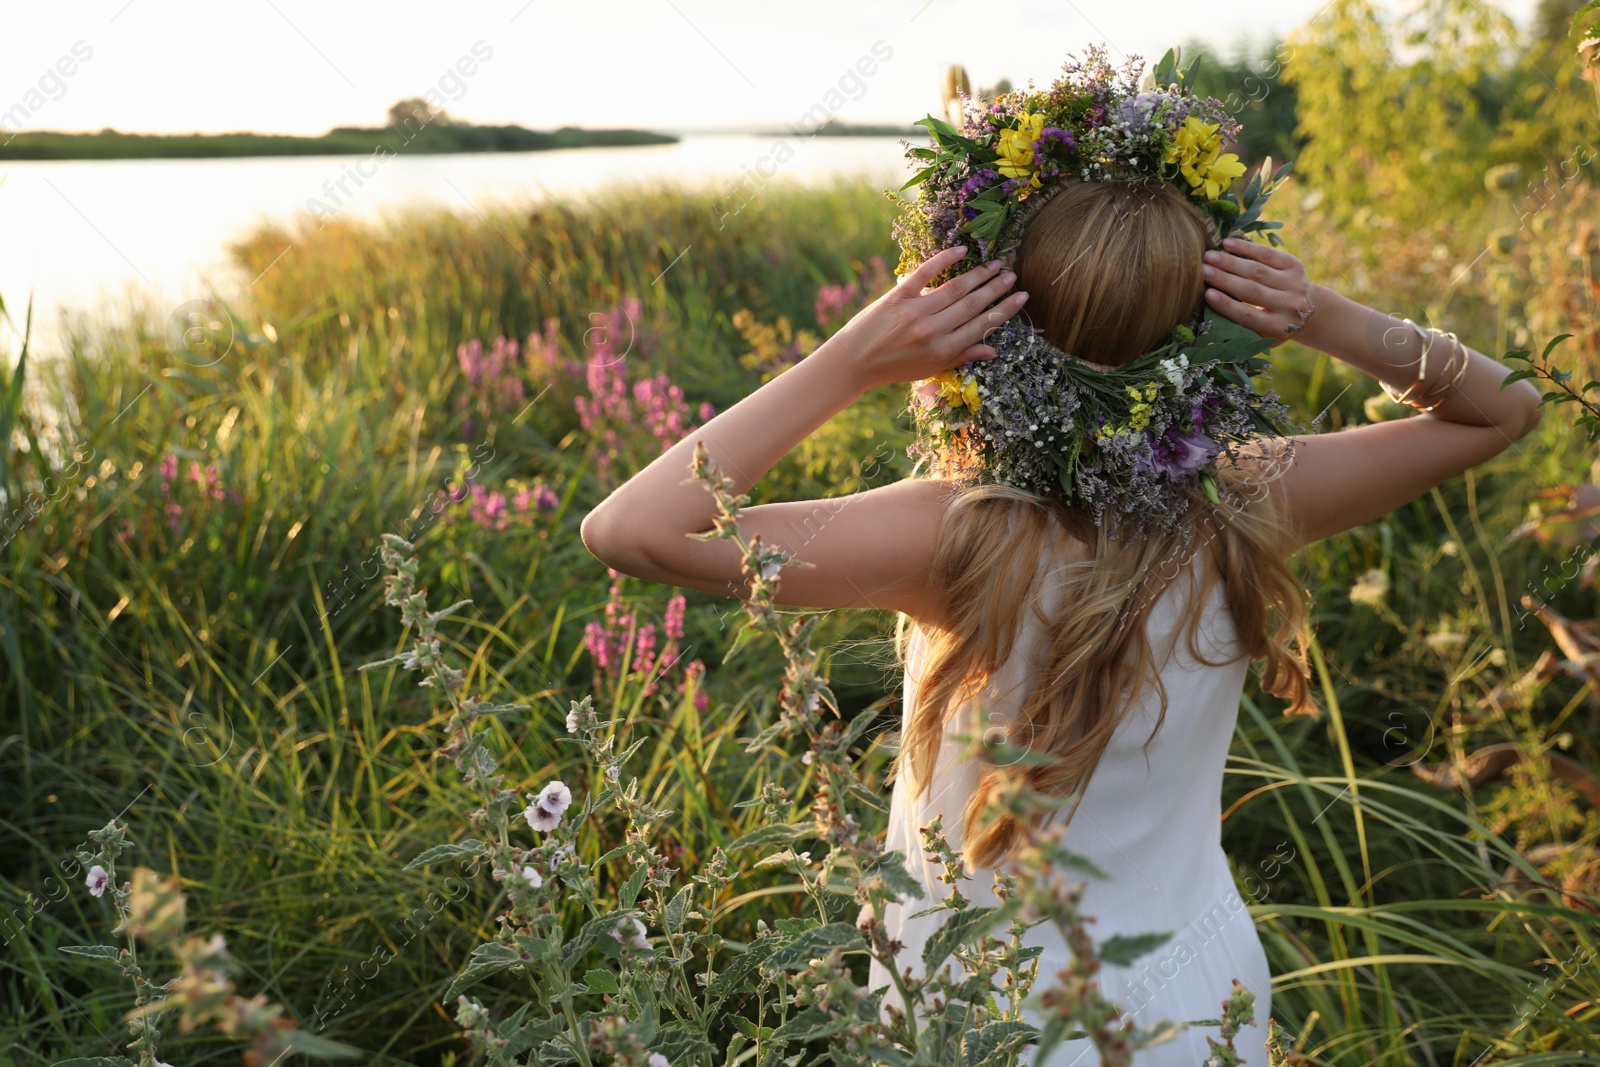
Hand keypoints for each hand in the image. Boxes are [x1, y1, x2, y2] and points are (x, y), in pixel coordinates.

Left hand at [825, 245, 1028, 390]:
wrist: (854, 362)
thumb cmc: (895, 367)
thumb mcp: (931, 368)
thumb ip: (962, 356)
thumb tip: (994, 351)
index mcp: (944, 350)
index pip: (983, 325)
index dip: (1005, 310)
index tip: (1022, 296)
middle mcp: (933, 331)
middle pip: (973, 304)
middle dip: (996, 288)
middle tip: (1012, 275)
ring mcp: (915, 312)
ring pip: (955, 288)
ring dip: (979, 275)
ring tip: (995, 265)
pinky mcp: (897, 296)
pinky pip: (925, 273)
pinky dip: (944, 260)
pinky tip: (961, 251)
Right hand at [1202, 237, 1316, 346]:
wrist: (1308, 310)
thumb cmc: (1270, 323)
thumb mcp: (1259, 332)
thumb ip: (1239, 326)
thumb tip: (1209, 311)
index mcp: (1277, 328)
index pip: (1248, 316)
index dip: (1227, 305)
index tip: (1207, 294)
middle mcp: (1290, 306)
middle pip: (1252, 290)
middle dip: (1225, 279)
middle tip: (1202, 270)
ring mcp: (1295, 284)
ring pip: (1258, 271)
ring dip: (1231, 262)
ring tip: (1210, 256)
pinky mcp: (1295, 266)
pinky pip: (1268, 254)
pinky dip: (1246, 247)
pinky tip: (1228, 243)